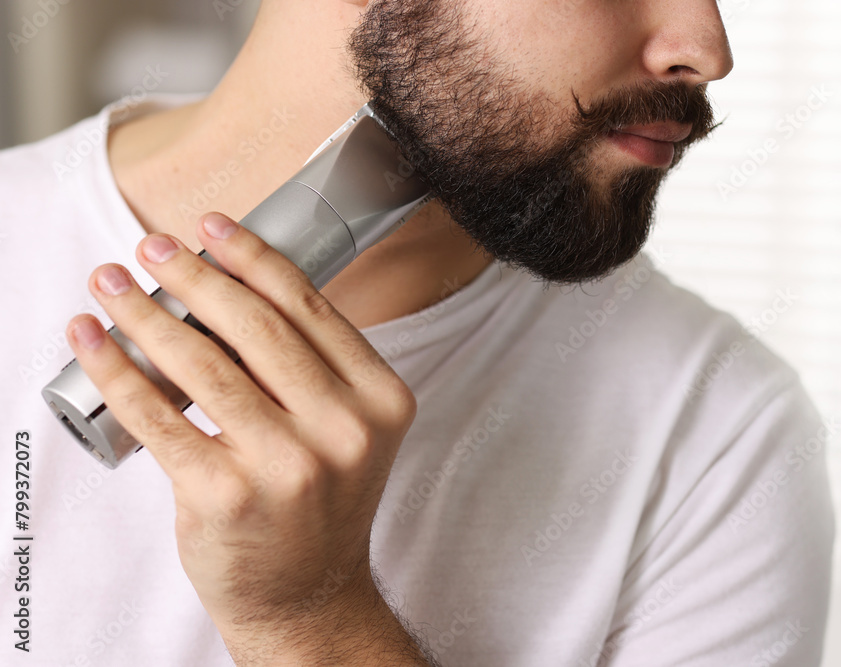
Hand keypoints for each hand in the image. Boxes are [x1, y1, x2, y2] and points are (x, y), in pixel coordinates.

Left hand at [65, 212, 428, 664]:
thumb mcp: (348, 429)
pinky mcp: (225, 494)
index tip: (214, 228)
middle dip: (194, 275)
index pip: (310, 309)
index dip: (255, 259)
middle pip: (256, 327)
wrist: (308, 593)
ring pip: (202, 363)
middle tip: (153, 248)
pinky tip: (94, 340)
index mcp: (381, 400)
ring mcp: (287, 465)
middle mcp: (343, 429)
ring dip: (145, 313)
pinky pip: (159, 416)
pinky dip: (118, 370)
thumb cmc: (320, 504)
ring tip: (112, 285)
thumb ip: (313, 368)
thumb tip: (227, 291)